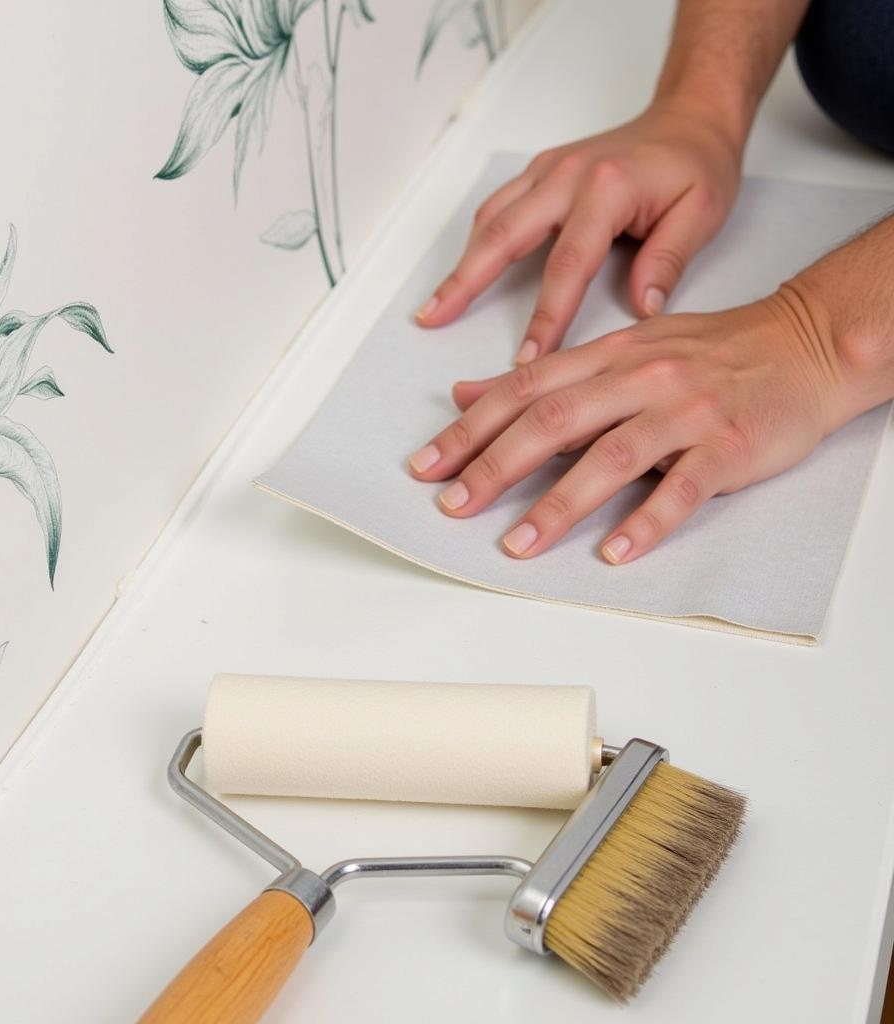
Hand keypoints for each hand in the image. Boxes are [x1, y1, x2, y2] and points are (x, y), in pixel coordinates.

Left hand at [408, 285, 849, 563]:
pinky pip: (684, 488)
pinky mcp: (727, 447)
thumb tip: (469, 392)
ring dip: (559, 504)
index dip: (470, 428)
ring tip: (518, 543)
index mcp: (608, 354)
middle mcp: (639, 378)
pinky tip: (616, 552)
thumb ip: (547, 376)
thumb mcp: (620, 349)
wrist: (802, 344)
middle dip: (495, 465)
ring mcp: (685, 412)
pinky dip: (648, 521)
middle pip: (554, 420)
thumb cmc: (708, 352)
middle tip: (454, 504)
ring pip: (611, 457)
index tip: (428, 464)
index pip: (524, 390)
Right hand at [414, 99, 742, 363]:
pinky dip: (477, 241)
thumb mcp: (702, 214)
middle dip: (464, 282)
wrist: (689, 117)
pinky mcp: (541, 172)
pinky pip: (499, 207)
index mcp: (607, 189)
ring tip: (435, 305)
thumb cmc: (698, 166)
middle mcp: (568, 175)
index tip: (526, 361)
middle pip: (503, 236)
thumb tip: (641, 313)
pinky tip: (465, 270)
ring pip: (491, 219)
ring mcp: (549, 169)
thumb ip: (668, 263)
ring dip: (461, 263)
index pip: (568, 267)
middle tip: (432, 319)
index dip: (545, 318)